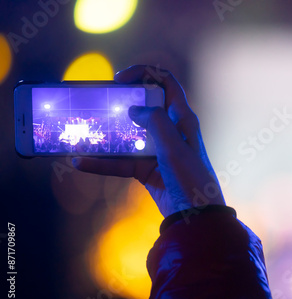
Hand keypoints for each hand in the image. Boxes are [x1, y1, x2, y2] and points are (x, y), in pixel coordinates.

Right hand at [73, 65, 224, 217]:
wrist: (196, 217)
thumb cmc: (191, 178)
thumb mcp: (174, 147)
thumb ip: (155, 123)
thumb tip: (132, 110)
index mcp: (182, 119)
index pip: (166, 84)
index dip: (144, 74)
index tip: (119, 79)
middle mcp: (170, 131)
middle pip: (142, 107)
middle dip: (119, 103)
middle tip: (97, 103)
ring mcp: (157, 151)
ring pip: (128, 136)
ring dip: (106, 135)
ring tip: (81, 132)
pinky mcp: (147, 170)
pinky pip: (121, 162)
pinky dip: (103, 163)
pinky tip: (81, 162)